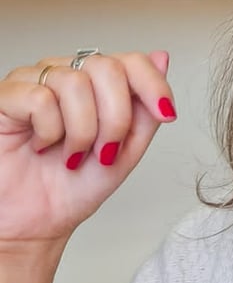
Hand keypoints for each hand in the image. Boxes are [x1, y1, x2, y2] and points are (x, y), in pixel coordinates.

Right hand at [0, 51, 176, 251]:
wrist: (34, 224)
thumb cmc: (72, 188)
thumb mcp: (125, 150)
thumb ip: (145, 108)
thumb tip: (161, 58)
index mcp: (97, 85)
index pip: (131, 61)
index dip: (153, 85)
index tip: (167, 114)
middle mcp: (67, 75)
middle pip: (107, 68)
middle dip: (116, 118)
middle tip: (105, 151)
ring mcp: (35, 81)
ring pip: (75, 83)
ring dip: (82, 131)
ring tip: (71, 155)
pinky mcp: (6, 96)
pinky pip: (39, 98)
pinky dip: (49, 131)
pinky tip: (41, 145)